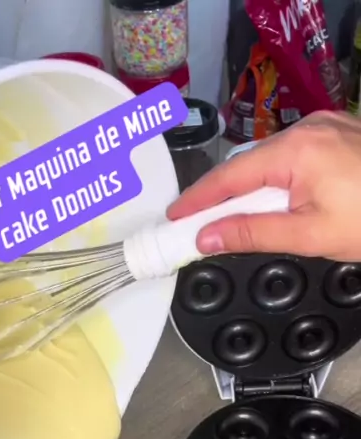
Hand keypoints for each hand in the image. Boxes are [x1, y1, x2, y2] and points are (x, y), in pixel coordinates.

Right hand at [169, 111, 360, 261]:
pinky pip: (293, 158)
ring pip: (270, 163)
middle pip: (248, 167)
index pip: (229, 177)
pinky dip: (278, 182)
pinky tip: (278, 207)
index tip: (174, 219)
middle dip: (224, 200)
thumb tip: (208, 237)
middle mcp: (308, 129)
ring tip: (245, 226)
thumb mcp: (309, 235)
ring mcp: (325, 128)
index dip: (197, 201)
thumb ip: (253, 233)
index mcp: (297, 150)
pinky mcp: (337, 135)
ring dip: (254, 194)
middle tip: (201, 231)